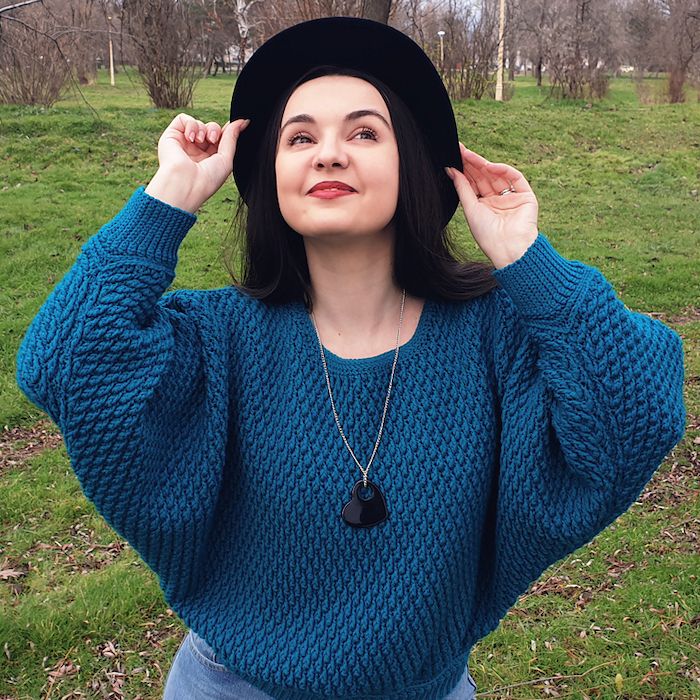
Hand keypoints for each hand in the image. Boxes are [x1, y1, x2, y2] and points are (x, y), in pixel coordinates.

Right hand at [145, 113, 249, 213]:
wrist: (185, 184)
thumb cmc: (206, 179)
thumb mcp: (226, 159)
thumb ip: (232, 138)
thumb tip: (243, 121)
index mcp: (210, 159)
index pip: (220, 138)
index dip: (226, 132)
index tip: (234, 127)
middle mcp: (197, 151)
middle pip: (211, 128)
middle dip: (215, 130)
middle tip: (212, 140)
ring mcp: (184, 144)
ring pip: (198, 123)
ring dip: (203, 129)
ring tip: (200, 141)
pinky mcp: (172, 136)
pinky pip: (183, 119)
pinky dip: (190, 124)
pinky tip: (191, 138)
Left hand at [446, 142, 538, 268]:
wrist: (508, 248)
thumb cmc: (487, 235)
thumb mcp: (470, 209)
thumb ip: (462, 188)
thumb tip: (450, 170)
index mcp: (484, 206)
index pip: (474, 183)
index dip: (465, 170)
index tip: (454, 157)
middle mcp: (498, 200)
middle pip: (484, 177)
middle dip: (473, 164)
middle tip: (461, 151)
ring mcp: (512, 197)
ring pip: (497, 175)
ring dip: (484, 164)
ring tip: (469, 155)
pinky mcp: (525, 196)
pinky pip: (514, 178)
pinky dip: (503, 170)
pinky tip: (489, 165)